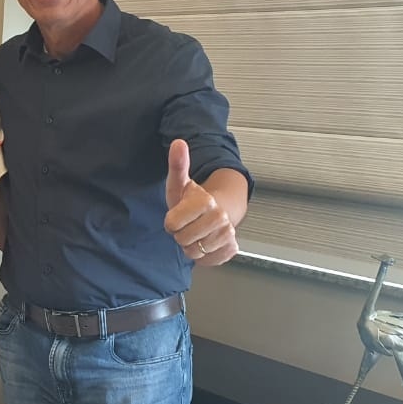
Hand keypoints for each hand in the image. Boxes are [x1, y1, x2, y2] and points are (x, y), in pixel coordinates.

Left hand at [163, 139, 237, 265]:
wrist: (217, 210)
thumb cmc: (192, 199)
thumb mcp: (180, 183)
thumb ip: (177, 164)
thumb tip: (178, 143)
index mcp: (205, 201)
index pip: (172, 224)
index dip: (171, 222)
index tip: (178, 214)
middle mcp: (220, 217)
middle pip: (183, 240)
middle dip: (181, 234)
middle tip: (187, 224)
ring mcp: (227, 234)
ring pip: (194, 252)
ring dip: (191, 245)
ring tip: (196, 232)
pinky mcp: (231, 248)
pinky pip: (208, 260)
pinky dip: (203, 255)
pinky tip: (206, 242)